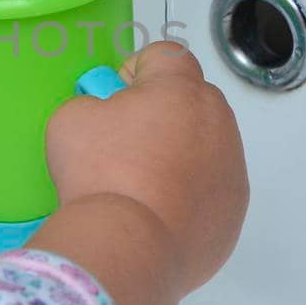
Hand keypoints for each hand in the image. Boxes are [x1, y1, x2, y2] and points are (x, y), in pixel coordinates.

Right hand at [28, 42, 246, 304]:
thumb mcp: (70, 119)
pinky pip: (212, 189)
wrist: (129, 249)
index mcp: (180, 89)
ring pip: (207, 146)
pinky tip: (159, 213)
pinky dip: (190, 194)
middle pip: (193, 100)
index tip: (116, 97)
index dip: (137, 70)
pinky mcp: (234, 211)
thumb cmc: (100, 176)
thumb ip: (93, 103)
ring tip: (142, 185)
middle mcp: (218, 122)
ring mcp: (232, 168)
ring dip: (181, 153)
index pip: (166, 56)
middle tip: (126, 143)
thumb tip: (106, 118)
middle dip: (163, 112)